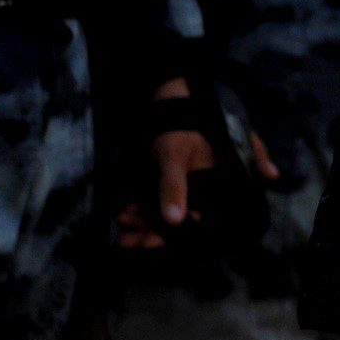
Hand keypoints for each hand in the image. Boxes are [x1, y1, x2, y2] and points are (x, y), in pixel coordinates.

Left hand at [118, 80, 279, 251]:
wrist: (175, 96)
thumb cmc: (182, 124)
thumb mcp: (175, 155)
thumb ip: (175, 187)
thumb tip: (176, 221)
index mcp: (217, 187)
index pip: (196, 224)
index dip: (172, 237)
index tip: (148, 243)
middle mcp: (204, 190)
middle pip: (178, 224)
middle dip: (150, 232)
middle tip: (126, 241)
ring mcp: (187, 185)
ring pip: (164, 215)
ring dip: (143, 222)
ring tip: (122, 221)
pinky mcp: (172, 180)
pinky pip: (155, 202)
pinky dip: (141, 207)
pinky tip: (125, 210)